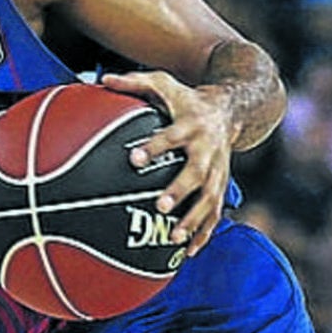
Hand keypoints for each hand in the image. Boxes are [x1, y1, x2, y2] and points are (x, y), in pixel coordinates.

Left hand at [101, 71, 236, 256]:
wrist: (230, 108)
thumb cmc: (185, 97)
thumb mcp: (163, 82)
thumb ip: (134, 82)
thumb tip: (102, 79)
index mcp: (190, 124)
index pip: (171, 136)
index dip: (154, 147)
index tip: (133, 158)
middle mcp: (207, 149)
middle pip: (196, 172)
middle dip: (180, 190)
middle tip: (160, 206)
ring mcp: (218, 170)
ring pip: (210, 199)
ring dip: (194, 220)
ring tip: (173, 238)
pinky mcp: (222, 185)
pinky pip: (215, 213)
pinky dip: (204, 233)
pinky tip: (188, 253)